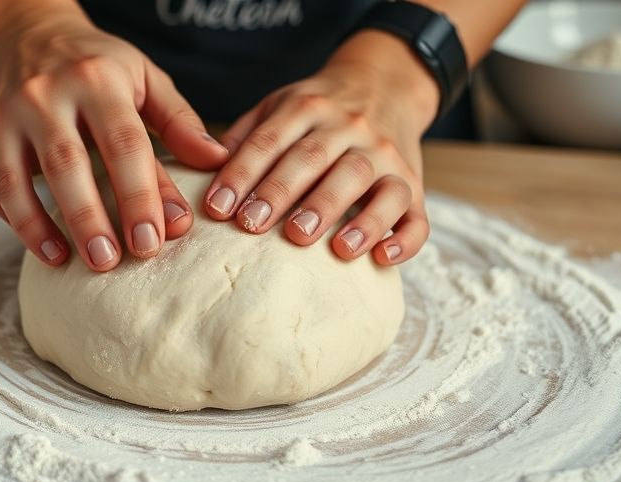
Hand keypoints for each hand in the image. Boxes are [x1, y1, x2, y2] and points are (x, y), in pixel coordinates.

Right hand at [0, 3, 227, 270]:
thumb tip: (216, 162)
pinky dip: (20, 224)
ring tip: (76, 263)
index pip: (123, 143)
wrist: (21, 34)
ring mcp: (6, 117)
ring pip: (20, 180)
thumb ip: (178, 121)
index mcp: (96, 80)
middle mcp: (45, 95)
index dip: (140, 195)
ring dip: (46, 227)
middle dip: (92, 218)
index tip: (155, 240)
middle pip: (68, 164)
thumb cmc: (94, 66)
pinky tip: (48, 250)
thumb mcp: (143, 77)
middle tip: (114, 263)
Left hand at [203, 31, 439, 265]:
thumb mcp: (281, 105)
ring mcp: (387, 156)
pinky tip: (381, 258)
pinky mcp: (414, 186)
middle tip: (253, 227)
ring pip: (369, 180)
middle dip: (283, 194)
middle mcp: (351, 128)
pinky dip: (403, 238)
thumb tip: (203, 173)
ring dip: (344, 214)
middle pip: (316, 159)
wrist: (387, 85)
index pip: (270, 140)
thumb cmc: (319, 111)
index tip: (217, 207)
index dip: (242, 173)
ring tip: (326, 247)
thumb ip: (246, 137)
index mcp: (309, 108)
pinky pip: (416, 214)